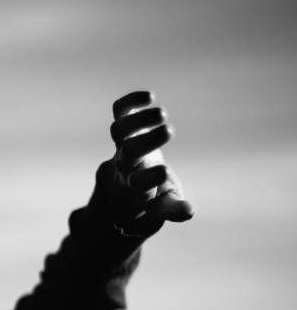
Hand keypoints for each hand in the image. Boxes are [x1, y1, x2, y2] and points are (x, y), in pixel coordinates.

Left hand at [100, 91, 193, 231]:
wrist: (128, 183)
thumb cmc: (153, 193)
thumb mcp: (164, 204)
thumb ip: (174, 209)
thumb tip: (189, 212)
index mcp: (137, 186)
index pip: (138, 183)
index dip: (149, 177)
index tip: (164, 171)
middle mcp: (126, 163)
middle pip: (128, 152)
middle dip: (146, 141)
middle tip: (169, 131)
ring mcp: (123, 143)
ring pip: (119, 130)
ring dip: (138, 120)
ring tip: (162, 114)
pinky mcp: (125, 126)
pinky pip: (119, 111)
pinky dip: (129, 102)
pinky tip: (149, 97)